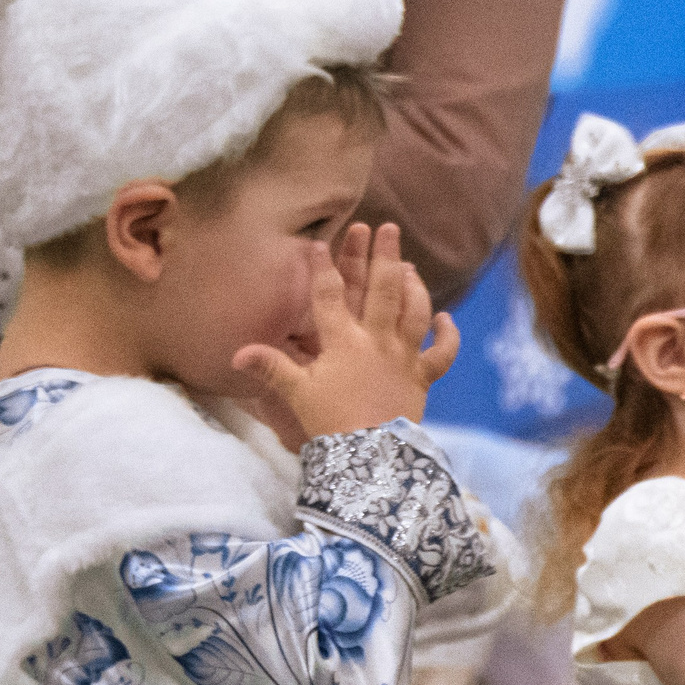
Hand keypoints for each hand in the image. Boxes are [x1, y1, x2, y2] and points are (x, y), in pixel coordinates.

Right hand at [233, 224, 456, 436]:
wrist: (372, 455)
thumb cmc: (331, 422)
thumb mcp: (297, 393)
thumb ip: (271, 367)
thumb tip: (237, 352)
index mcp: (343, 341)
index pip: (329, 295)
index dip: (323, 267)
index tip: (319, 243)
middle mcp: (377, 341)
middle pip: (382, 289)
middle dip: (383, 255)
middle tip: (387, 228)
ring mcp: (404, 356)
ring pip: (414, 310)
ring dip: (413, 285)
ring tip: (409, 265)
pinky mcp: (423, 376)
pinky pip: (441, 352)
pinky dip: (447, 334)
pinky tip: (445, 317)